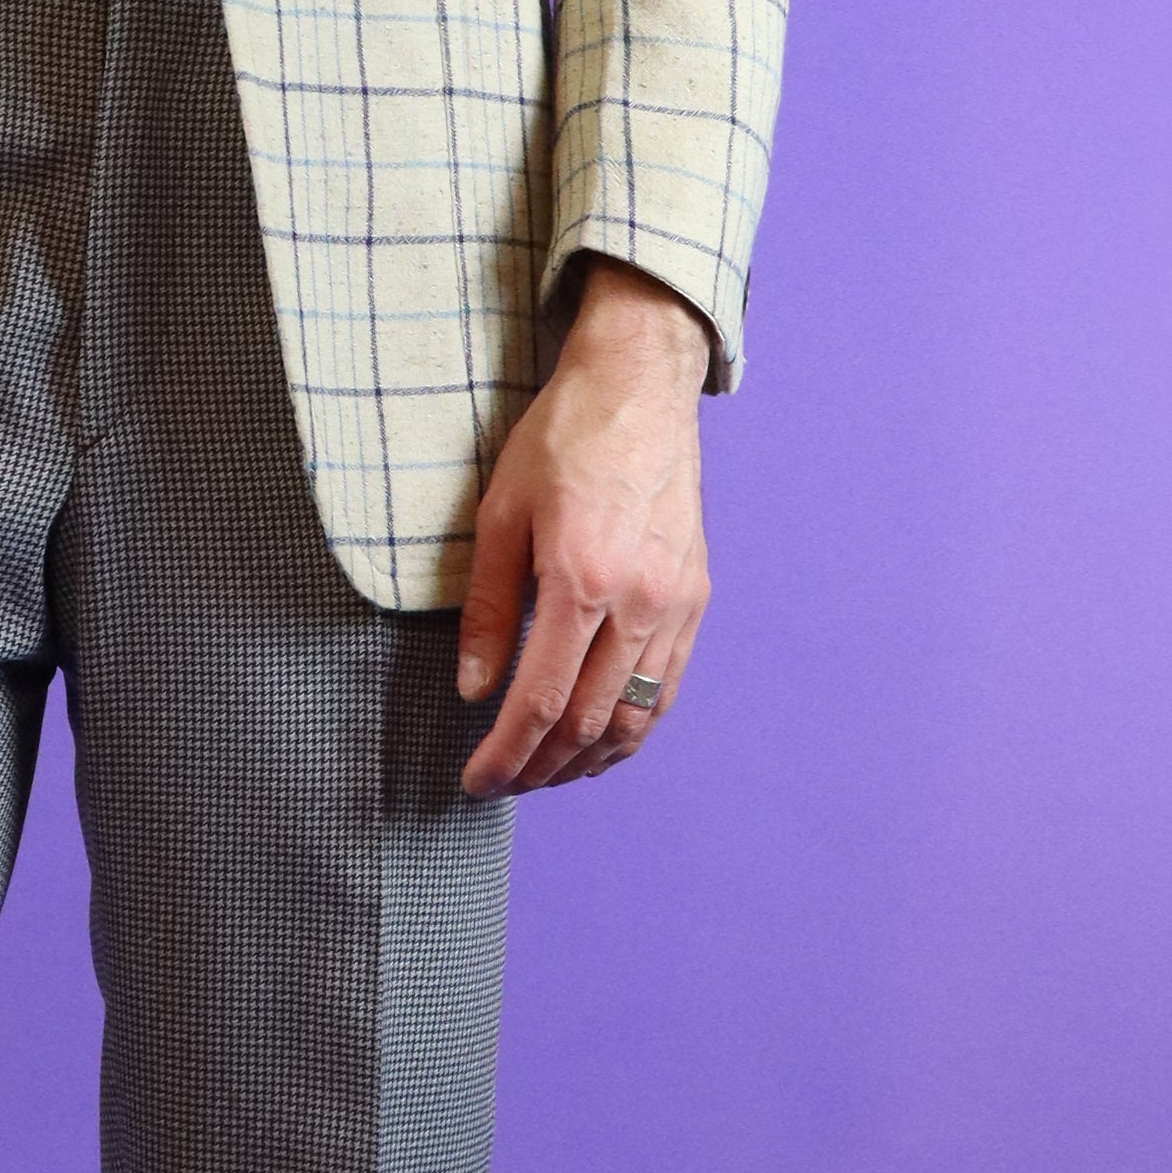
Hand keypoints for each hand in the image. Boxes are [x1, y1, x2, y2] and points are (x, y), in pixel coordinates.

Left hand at [454, 258, 712, 796]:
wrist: (638, 387)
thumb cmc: (561, 440)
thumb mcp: (498, 515)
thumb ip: (487, 609)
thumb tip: (476, 691)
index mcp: (581, 579)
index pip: (541, 700)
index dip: (506, 754)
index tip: (477, 780)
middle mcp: (638, 601)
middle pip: (589, 722)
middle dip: (540, 767)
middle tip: (503, 785)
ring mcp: (675, 603)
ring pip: (636, 716)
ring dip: (587, 760)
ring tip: (546, 775)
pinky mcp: (695, 598)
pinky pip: (666, 687)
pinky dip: (633, 728)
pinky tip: (602, 742)